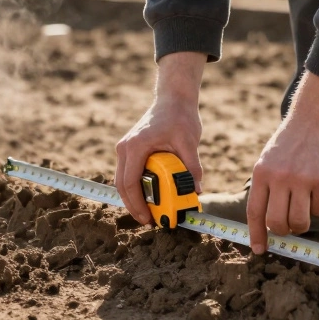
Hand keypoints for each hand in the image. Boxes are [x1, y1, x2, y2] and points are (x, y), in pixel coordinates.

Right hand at [114, 52, 205, 224]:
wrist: (173, 98)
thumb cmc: (179, 116)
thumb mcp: (189, 142)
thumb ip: (192, 167)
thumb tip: (196, 190)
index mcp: (136, 146)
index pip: (130, 182)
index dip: (137, 204)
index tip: (148, 218)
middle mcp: (125, 148)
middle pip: (122, 185)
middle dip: (133, 206)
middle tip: (149, 221)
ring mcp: (126, 148)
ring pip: (123, 181)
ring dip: (134, 198)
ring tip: (151, 212)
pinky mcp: (130, 150)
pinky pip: (129, 174)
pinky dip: (136, 188)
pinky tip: (151, 196)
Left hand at [246, 72, 318, 253]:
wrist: (317, 118)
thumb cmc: (291, 142)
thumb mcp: (269, 160)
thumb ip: (267, 186)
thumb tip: (268, 223)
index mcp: (261, 173)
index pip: (254, 212)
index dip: (256, 235)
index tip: (259, 250)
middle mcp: (279, 178)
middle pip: (276, 222)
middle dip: (282, 232)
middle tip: (288, 228)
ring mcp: (302, 179)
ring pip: (299, 222)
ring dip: (301, 225)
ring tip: (304, 215)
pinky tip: (318, 194)